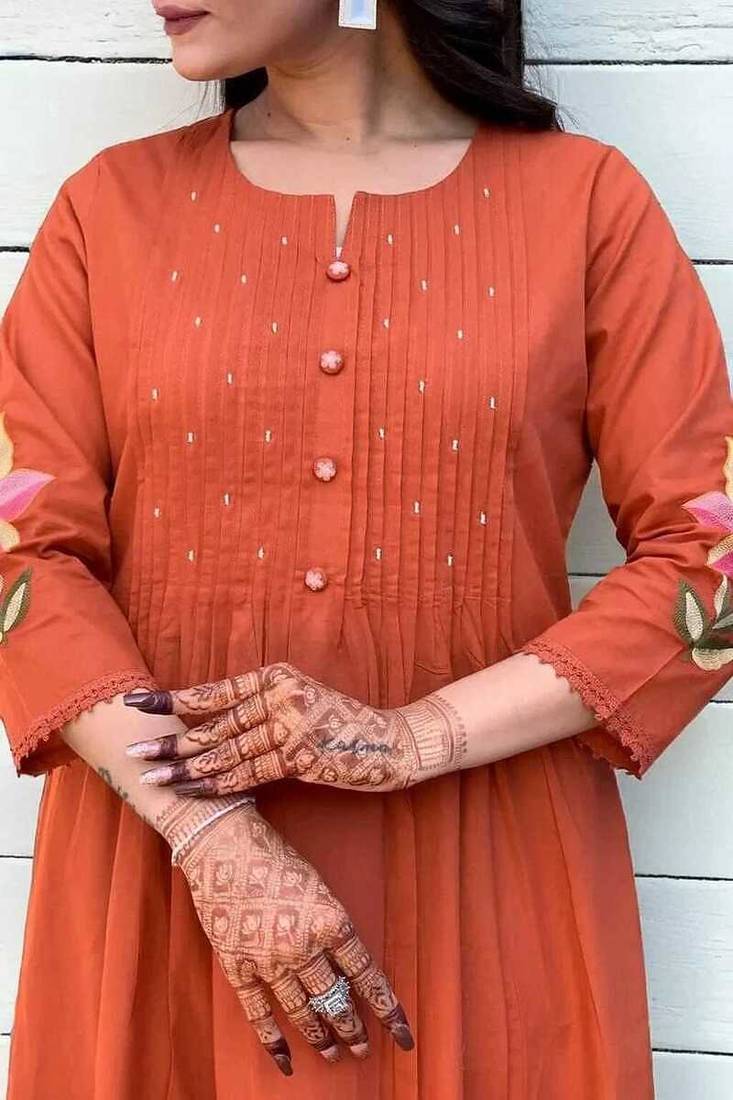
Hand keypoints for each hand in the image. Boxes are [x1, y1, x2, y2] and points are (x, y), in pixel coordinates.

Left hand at [123, 661, 466, 795]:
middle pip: (215, 721)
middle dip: (171, 738)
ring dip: (188, 768)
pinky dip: (220, 784)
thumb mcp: (301, 700)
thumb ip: (261, 705)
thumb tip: (210, 724)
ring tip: (154, 777)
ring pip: (227, 750)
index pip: (215, 690)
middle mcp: (279, 694)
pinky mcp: (301, 754)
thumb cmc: (342, 725)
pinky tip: (194, 791)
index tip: (138, 704)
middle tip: (134, 749)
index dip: (174, 700)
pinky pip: (250, 771)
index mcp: (275, 675)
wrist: (393, 742)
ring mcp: (290, 723)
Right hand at [158, 799, 413, 1074]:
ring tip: (334, 1053)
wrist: (222, 844)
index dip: (387, 1009)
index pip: (367, 976)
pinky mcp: (238, 967)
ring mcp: (268, 961)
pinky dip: (273, 1041)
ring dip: (320, 1036)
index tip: (403, 1035)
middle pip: (335, 1000)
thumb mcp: (319, 887)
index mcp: (330, 921)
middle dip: (352, 1029)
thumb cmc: (276, 857)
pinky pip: (259, 1014)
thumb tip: (346, 967)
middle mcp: (303, 947)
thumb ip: (333, 928)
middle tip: (362, 1048)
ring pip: (302, 1012)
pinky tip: (286, 1061)